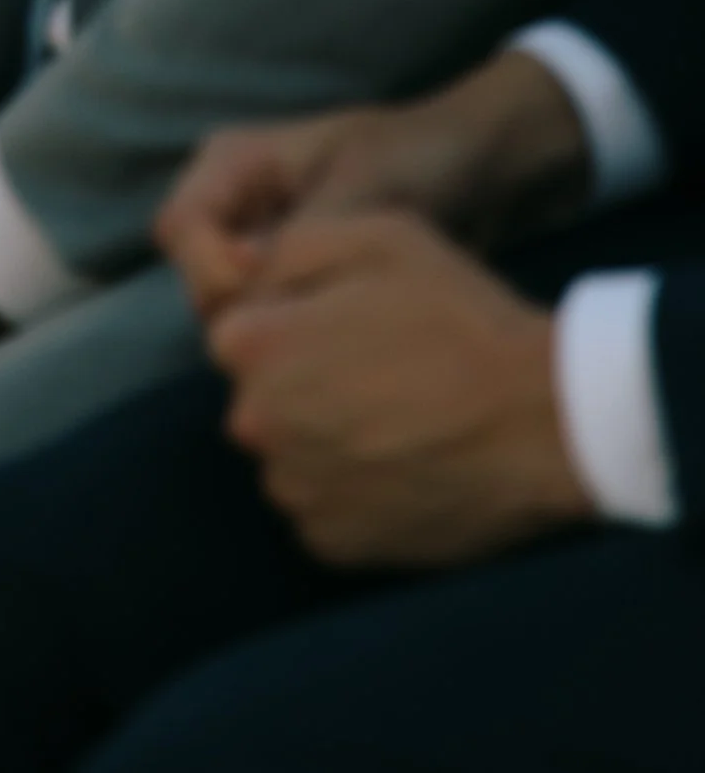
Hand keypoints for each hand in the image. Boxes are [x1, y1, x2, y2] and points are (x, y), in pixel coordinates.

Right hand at [159, 52, 594, 318]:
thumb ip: (303, 235)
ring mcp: (258, 243)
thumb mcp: (364, 186)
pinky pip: (269, 321)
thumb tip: (255, 296)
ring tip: (335, 349)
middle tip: (310, 336)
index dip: (215, 271)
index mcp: (234, 161)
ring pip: (230, 310)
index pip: (182, 228)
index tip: (274, 296)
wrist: (477, 167)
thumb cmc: (418, 157)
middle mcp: (234, 203)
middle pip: (199, 278)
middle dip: (244, 315)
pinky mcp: (291, 280)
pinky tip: (343, 356)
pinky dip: (297, 342)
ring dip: (274, 334)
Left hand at [210, 211, 588, 568]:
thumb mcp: (373, 237)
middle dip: (300, 379)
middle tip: (379, 369)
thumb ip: (286, 247)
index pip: (238, 329)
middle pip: (260, 394)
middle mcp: (257, 425)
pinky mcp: (336, 544)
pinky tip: (405, 462)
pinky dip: (351, 489)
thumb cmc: (459, 318)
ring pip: (290, 452)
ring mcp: (296, 492)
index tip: (348, 323)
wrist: (545, 422)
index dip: (291, 320)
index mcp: (255, 347)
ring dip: (323, 437)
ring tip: (399, 417)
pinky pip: (323, 506)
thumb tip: (236, 265)